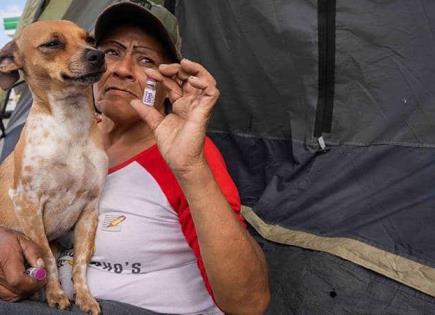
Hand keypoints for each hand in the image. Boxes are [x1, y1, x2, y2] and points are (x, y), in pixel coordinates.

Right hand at [0, 227, 45, 301]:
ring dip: (25, 291)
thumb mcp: (23, 240)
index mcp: (6, 260)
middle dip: (33, 287)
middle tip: (39, 277)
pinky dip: (16, 292)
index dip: (34, 282)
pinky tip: (21, 282)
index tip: (43, 277)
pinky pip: (6, 296)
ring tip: (30, 278)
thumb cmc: (6, 240)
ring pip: (12, 296)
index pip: (18, 280)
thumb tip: (41, 267)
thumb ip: (34, 253)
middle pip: (17, 291)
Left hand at [130, 58, 218, 175]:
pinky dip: (204, 82)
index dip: (162, 75)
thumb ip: (147, 112)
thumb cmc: (173, 147)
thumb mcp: (156, 125)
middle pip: (188, 78)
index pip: (174, 83)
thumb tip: (134, 101)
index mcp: (181, 105)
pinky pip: (212, 92)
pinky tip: (191, 80)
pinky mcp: (205, 111)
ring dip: (194, 69)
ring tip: (181, 65)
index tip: (148, 72)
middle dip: (176, 68)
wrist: (180, 162)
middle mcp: (191, 103)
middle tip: (162, 67)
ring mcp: (199, 106)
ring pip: (205, 80)